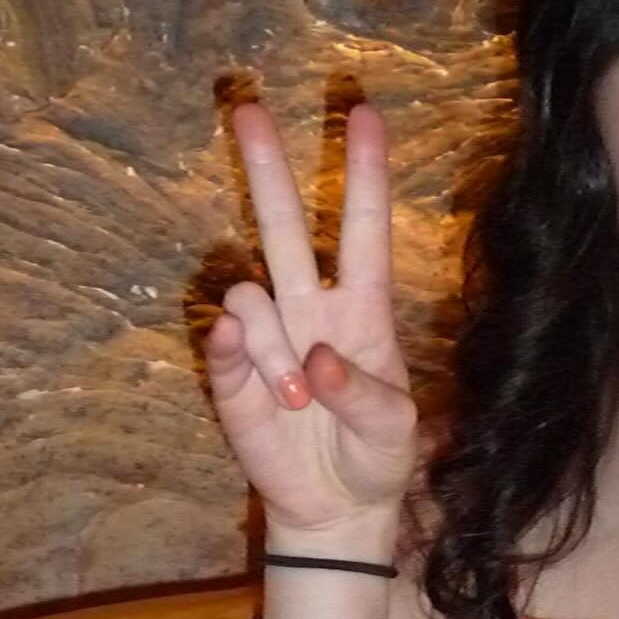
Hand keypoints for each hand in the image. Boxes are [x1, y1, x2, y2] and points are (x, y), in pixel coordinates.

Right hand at [203, 101, 419, 532]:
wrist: (336, 510)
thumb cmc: (377, 457)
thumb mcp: (395, 432)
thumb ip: (364, 395)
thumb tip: (318, 359)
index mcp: (364, 310)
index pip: (364, 228)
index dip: (365, 173)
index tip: (365, 113)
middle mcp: (312, 308)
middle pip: (286, 224)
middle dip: (268, 167)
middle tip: (247, 107)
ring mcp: (269, 337)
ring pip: (251, 293)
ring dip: (271, 345)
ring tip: (297, 403)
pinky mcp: (232, 374)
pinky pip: (223, 339)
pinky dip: (233, 350)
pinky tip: (252, 372)